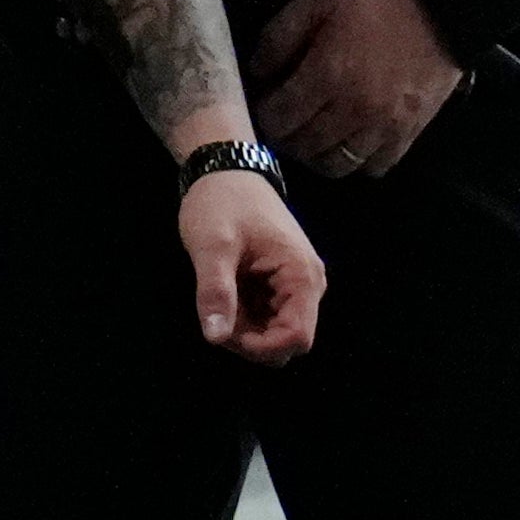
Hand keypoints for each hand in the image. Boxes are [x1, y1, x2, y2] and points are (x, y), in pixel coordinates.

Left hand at [178, 168, 322, 363]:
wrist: (226, 172)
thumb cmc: (220, 203)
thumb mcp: (211, 246)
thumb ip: (215, 291)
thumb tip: (215, 338)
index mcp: (302, 276)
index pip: (297, 338)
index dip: (261, 347)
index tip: (224, 332)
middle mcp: (308, 285)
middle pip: (287, 341)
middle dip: (250, 340)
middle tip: (215, 312)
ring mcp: (296, 285)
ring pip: (275, 332)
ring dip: (245, 329)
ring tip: (217, 297)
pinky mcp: (281, 285)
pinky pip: (267, 316)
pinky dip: (244, 317)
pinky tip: (223, 294)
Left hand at [247, 0, 463, 183]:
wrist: (445, 2)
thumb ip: (280, 37)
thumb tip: (257, 73)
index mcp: (325, 76)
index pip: (279, 118)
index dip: (264, 114)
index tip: (265, 103)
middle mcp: (352, 110)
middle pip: (304, 146)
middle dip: (286, 137)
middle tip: (285, 122)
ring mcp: (384, 126)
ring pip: (338, 164)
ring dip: (318, 155)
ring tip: (314, 137)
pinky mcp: (411, 131)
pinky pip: (377, 166)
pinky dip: (359, 162)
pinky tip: (351, 142)